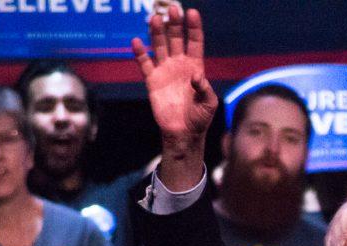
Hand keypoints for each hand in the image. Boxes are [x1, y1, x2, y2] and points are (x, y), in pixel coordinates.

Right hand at [131, 6, 217, 145]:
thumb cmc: (200, 118)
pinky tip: (136, 41)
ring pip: (160, 46)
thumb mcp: (210, 104)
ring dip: (157, 32)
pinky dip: (140, 52)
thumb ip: (206, 89)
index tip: (192, 13)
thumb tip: (197, 77)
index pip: (195, 41)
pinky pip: (145, 63)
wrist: (183, 133)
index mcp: (196, 66)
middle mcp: (180, 64)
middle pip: (176, 38)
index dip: (194, 27)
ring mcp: (165, 70)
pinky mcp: (152, 80)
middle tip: (172, 9)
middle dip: (174, 24)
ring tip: (155, 19)